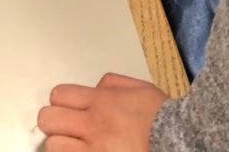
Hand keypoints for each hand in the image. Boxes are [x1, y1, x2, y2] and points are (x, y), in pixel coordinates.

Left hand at [38, 74, 167, 151]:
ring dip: (61, 145)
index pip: (59, 95)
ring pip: (54, 147)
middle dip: (54, 122)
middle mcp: (94, 126)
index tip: (66, 107)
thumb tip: (96, 87)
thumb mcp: (141, 89)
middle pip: (49, 120)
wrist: (180, 143)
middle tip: (64, 127)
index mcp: (103, 102)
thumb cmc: (164, 120)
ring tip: (72, 146)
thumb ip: (114, 84)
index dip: (60, 101)